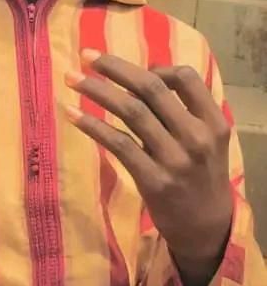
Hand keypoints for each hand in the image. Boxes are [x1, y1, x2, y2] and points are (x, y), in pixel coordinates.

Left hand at [65, 51, 232, 285]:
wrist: (207, 229)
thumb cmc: (202, 177)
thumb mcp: (209, 141)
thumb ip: (185, 112)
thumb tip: (147, 75)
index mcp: (212, 122)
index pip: (186, 78)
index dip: (156, 67)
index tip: (131, 70)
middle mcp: (196, 137)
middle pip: (151, 88)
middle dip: (114, 68)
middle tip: (86, 55)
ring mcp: (174, 159)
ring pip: (131, 112)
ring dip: (97, 90)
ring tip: (72, 78)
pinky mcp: (153, 180)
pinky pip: (118, 144)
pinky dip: (92, 126)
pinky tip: (72, 114)